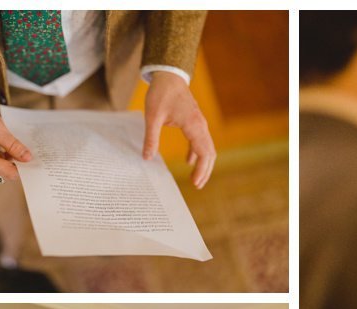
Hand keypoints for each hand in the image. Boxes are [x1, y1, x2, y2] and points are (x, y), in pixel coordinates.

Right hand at [0, 106, 31, 179]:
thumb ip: (12, 144)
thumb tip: (28, 158)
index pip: (11, 173)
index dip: (24, 167)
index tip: (33, 158)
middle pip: (10, 172)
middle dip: (18, 160)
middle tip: (20, 145)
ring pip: (8, 168)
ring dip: (12, 157)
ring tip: (8, 142)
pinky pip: (3, 164)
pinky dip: (7, 156)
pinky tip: (5, 145)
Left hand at [143, 71, 215, 188]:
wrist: (169, 74)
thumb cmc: (161, 93)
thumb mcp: (152, 116)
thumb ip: (151, 138)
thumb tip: (147, 157)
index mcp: (193, 125)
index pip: (204, 153)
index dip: (201, 170)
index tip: (195, 183)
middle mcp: (201, 126)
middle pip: (210, 154)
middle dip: (205, 171)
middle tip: (197, 185)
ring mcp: (200, 124)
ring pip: (208, 148)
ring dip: (203, 164)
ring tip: (196, 178)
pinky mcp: (196, 122)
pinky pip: (201, 142)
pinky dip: (198, 154)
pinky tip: (189, 161)